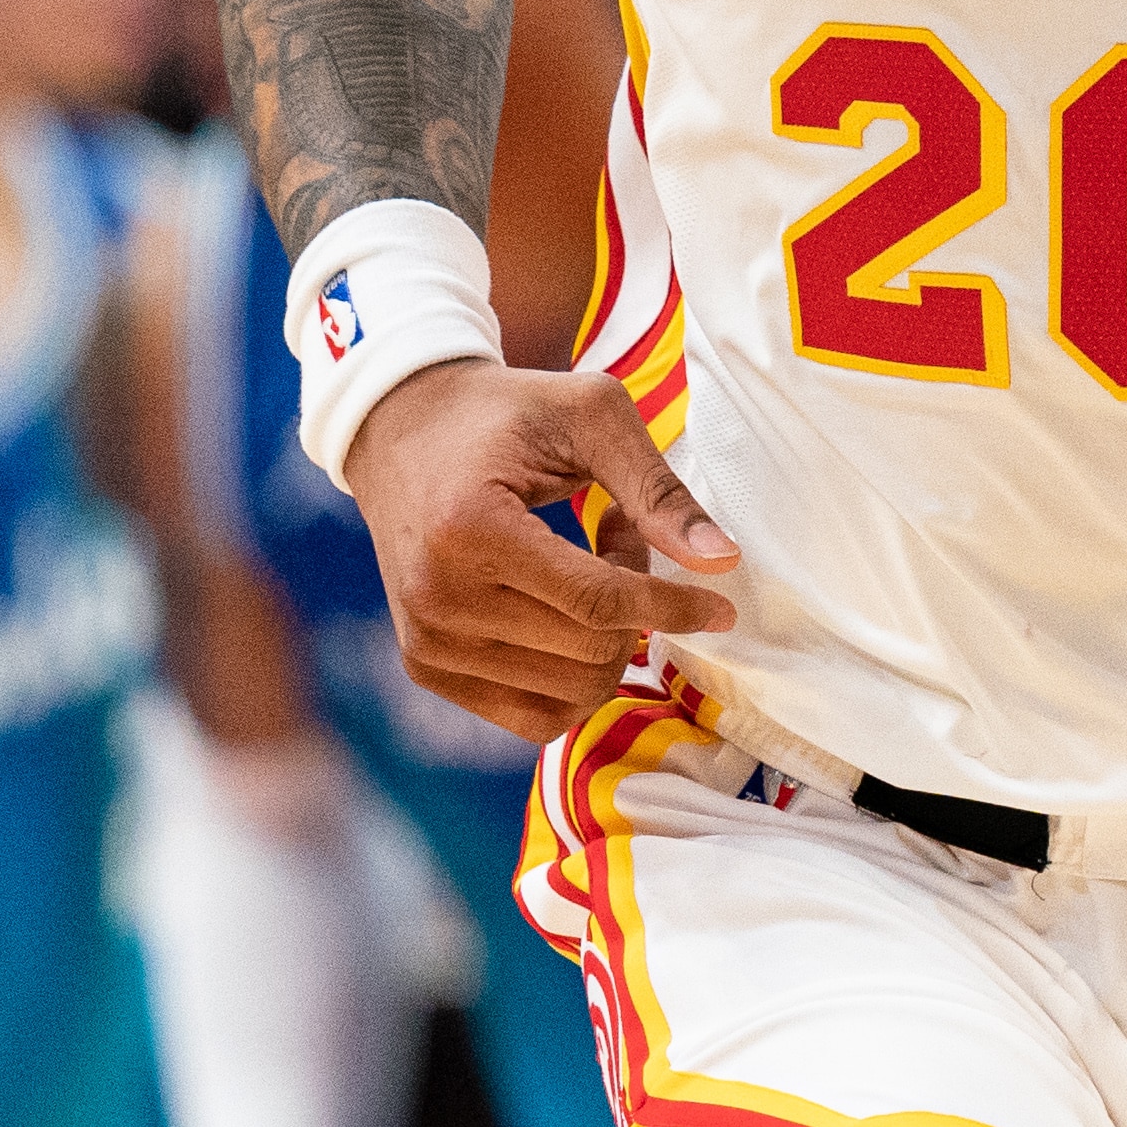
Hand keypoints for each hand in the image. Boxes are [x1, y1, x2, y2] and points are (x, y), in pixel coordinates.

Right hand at [338, 361, 740, 740]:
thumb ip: (659, 490)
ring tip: (592, 566)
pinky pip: (533, 715)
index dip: (672, 608)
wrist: (402, 426)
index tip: (721, 607)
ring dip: (607, 638)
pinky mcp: (426, 668)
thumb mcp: (591, 416)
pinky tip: (569, 615)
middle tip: (624, 532)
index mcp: (470, 529)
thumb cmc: (506, 411)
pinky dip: (575, 677)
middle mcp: (438, 598)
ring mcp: (426, 642)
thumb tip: (724, 562)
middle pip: (589, 650)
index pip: (598, 602)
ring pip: (569, 691)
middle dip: (636, 605)